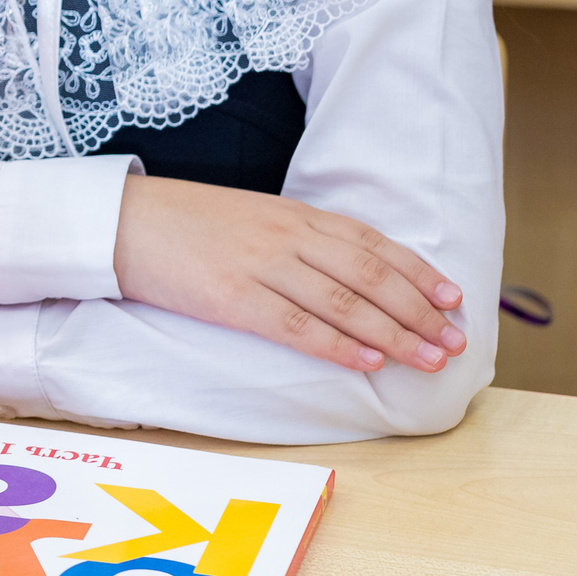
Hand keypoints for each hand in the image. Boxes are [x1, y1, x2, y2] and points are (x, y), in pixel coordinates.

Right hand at [113, 174, 468, 374]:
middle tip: (454, 339)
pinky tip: (369, 362)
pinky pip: (297, 325)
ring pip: (344, 302)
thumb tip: (343, 273)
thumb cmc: (184, 222)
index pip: (371, 244)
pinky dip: (339, 345)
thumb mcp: (250, 216)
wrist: (122, 221)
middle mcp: (286, 236)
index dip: (417, 272)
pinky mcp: (232, 298)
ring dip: (394, 333)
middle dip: (420, 310)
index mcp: (293, 213)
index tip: (453, 297)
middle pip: (370, 275)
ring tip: (429, 358)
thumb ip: (296, 238)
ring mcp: (260, 266)